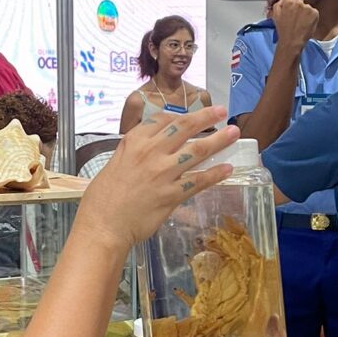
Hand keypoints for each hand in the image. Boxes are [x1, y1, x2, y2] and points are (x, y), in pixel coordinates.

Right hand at [77, 107, 238, 250]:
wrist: (103, 225)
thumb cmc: (102, 198)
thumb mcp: (115, 162)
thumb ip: (135, 152)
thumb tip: (153, 147)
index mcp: (134, 142)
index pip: (163, 120)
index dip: (182, 115)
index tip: (193, 115)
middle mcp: (150, 152)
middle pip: (185, 128)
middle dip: (207, 117)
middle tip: (223, 111)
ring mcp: (163, 173)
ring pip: (197, 151)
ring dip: (219, 141)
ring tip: (234, 134)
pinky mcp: (172, 195)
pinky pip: (199, 181)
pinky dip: (215, 174)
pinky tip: (227, 169)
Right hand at [272, 0, 318, 50]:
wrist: (292, 41)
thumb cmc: (283, 30)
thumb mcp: (275, 16)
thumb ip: (278, 4)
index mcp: (288, 3)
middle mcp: (298, 3)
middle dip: (297, 4)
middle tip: (295, 14)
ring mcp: (308, 7)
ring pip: (306, 5)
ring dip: (304, 11)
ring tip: (301, 21)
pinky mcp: (315, 13)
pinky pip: (313, 11)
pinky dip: (311, 16)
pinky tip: (306, 23)